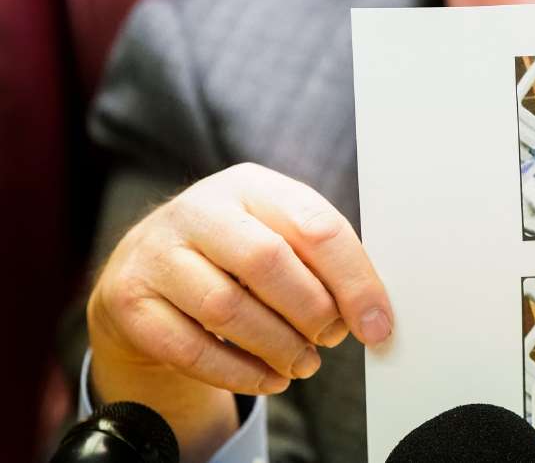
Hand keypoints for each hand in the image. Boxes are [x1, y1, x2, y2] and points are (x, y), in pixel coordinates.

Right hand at [87, 163, 392, 462]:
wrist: (149, 268)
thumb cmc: (236, 254)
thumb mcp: (278, 236)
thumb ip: (323, 262)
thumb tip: (374, 316)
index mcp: (252, 186)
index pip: (315, 227)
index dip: (354, 281)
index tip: (377, 325)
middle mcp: (199, 209)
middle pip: (267, 261)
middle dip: (311, 311)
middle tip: (330, 339)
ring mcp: (157, 252)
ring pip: (226, 307)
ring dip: (278, 347)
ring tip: (303, 363)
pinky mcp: (129, 298)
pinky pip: (190, 347)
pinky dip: (239, 372)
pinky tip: (268, 378)